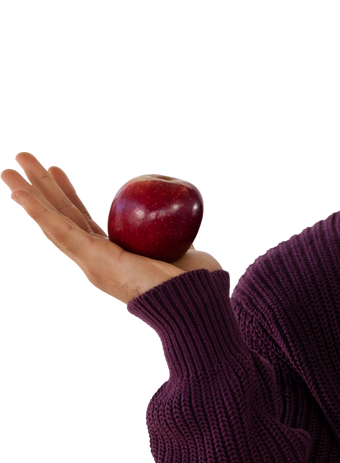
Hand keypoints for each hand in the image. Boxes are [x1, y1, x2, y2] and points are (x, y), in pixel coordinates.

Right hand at [3, 150, 224, 307]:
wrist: (198, 303)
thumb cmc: (198, 282)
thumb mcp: (181, 249)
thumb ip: (175, 236)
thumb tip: (187, 221)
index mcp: (112, 257)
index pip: (83, 220)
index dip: (69, 194)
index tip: (59, 169)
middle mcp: (95, 260)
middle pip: (62, 216)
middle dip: (41, 187)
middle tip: (21, 160)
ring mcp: (90, 262)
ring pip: (52, 221)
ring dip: (28, 194)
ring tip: (6, 169)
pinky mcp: (92, 259)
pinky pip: (60, 230)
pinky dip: (37, 211)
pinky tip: (18, 194)